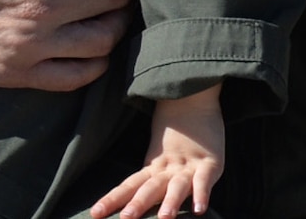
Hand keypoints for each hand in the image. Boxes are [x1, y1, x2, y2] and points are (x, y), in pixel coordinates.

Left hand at [92, 87, 224, 218]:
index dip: (113, 198)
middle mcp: (168, 168)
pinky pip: (205, 180)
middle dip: (138, 203)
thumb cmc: (177, 133)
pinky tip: (199, 209)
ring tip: (165, 218)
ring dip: (171, 201)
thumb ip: (149, 178)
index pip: (129, 184)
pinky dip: (202, 194)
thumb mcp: (159, 156)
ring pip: (178, 185)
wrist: (194, 98)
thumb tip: (128, 199)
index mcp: (153, 166)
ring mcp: (189, 166)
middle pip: (150, 187)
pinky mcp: (210, 163)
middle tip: (126, 218)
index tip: (95, 213)